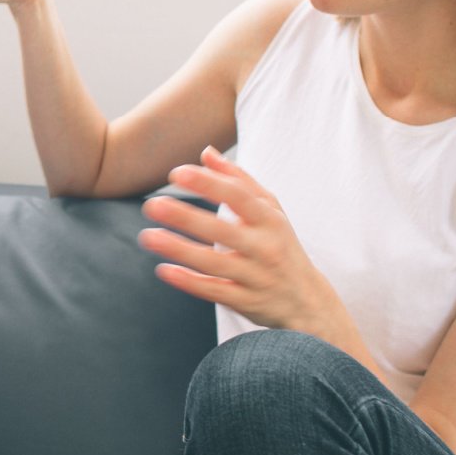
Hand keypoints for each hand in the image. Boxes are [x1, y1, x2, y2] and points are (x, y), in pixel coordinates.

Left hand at [138, 146, 340, 331]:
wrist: (307, 300)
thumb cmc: (280, 245)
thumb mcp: (270, 210)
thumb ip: (238, 180)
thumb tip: (206, 152)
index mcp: (270, 220)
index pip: (238, 196)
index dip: (208, 184)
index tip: (177, 173)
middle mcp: (265, 247)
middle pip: (223, 230)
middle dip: (186, 217)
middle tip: (152, 205)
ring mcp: (256, 276)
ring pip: (215, 263)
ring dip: (179, 250)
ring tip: (148, 237)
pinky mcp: (246, 301)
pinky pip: (215, 291)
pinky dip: (189, 282)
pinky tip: (164, 270)